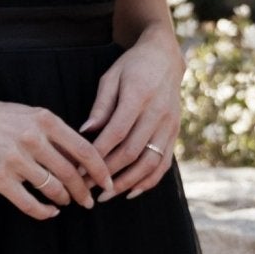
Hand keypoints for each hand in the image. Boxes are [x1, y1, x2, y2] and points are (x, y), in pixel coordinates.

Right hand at [0, 94, 114, 219]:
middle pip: (71, 174)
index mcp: (45, 121)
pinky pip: (29, 203)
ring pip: (52, 189)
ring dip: (63, 200)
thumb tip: (81, 158)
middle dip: (83, 192)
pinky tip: (49, 211)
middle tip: (88, 201)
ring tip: (64, 202)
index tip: (107, 182)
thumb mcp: (30, 115)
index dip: (100, 170)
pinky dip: (43, 212)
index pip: (84, 150)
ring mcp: (15, 160)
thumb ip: (55, 133)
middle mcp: (32, 139)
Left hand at [77, 33, 181, 200]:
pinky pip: (164, 163)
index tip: (79, 169)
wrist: (166, 58)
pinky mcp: (175, 133)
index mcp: (139, 95)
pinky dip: (149, 181)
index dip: (98, 154)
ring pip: (150, 162)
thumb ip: (100, 106)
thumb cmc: (133, 66)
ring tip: (107, 194)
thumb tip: (84, 132)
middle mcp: (158, 113)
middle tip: (87, 188)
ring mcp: (169, 125)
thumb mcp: (111, 77)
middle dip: (108, 173)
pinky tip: (132, 191)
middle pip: (132, 151)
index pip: (116, 132)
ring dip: (127, 182)